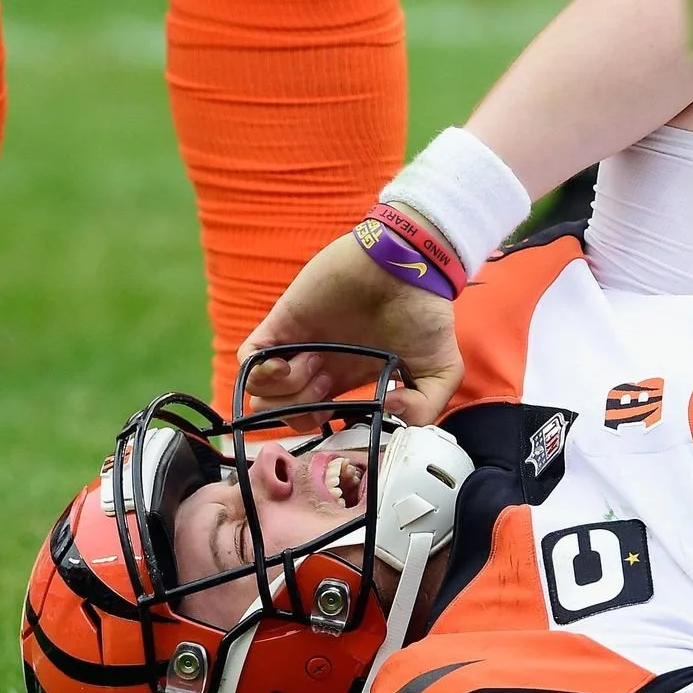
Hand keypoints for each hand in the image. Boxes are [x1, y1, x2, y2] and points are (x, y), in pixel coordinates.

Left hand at [237, 232, 464, 429]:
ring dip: (284, 393)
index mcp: (350, 378)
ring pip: (263, 391)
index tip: (337, 415)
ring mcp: (299, 344)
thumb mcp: (443, 370)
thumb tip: (388, 409)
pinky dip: (259, 372)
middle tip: (321, 395)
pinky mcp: (283, 323)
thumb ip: (426, 408)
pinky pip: (250, 357)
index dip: (319, 426)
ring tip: (312, 367)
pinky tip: (284, 365)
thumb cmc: (425, 312)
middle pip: (282, 410)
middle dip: (296, 415)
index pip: (315, 416)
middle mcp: (320, 364)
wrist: (408, 266)